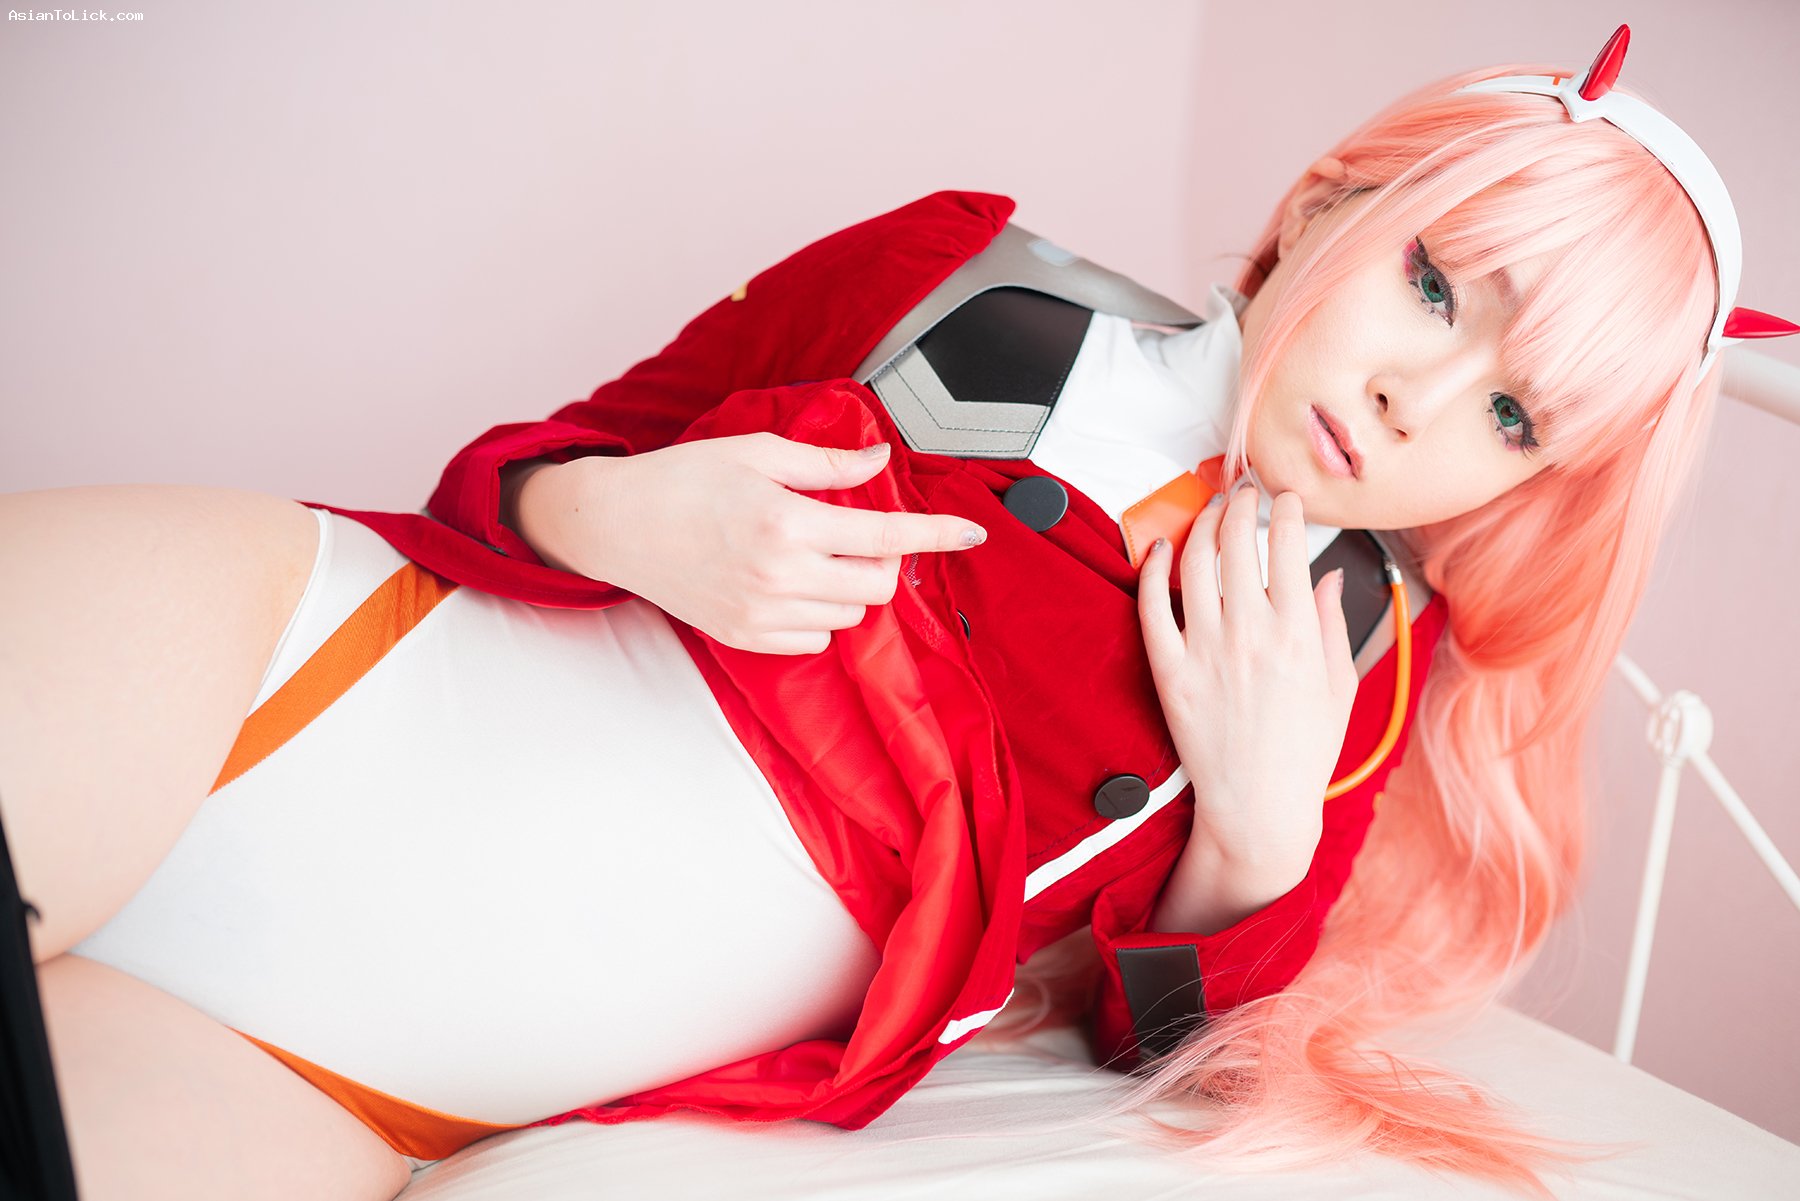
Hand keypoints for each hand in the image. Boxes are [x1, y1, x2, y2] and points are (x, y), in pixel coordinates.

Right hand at [519, 433, 985, 654]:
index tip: (971, 532)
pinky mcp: (746, 637)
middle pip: (875, 583)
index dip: (936, 533)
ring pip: (849, 613)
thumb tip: (879, 461)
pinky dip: (820, 612)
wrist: (615, 524)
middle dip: (880, 557)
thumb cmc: (681, 481)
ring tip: (812, 553)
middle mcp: (779, 574)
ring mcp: (762, 613)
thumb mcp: (757, 452)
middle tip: (852, 531)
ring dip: (849, 584)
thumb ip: (827, 464)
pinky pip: (815, 637)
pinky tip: (791, 582)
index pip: (885, 534)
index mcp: (787, 521)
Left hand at [1136, 484, 1357, 868]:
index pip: (1287, 546)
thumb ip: (1330, 622)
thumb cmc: (1303, 751)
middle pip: (1235, 542)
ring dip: (1201, 525)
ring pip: (1193, 563)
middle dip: (1239, 505)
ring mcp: (1205, 652)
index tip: (1284, 500)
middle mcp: (1249, 635)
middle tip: (1242, 495)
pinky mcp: (1170, 673)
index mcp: (1297, 634)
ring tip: (1209, 513)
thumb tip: (1328, 574)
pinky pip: (1152, 607)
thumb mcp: (1338, 685)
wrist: (1258, 808)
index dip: (1284, 510)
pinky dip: (1154, 569)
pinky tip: (1162, 549)